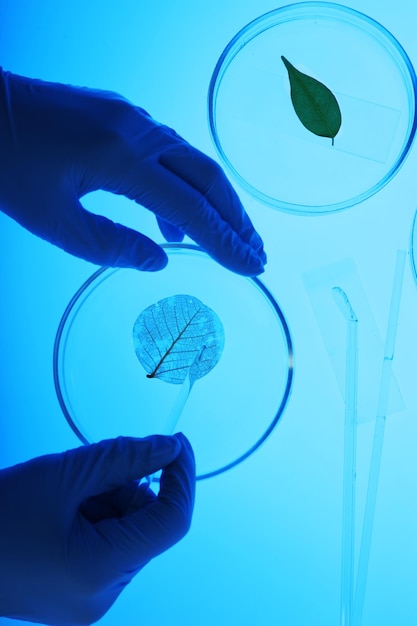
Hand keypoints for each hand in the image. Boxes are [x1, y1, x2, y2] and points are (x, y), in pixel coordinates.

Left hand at [0, 68, 265, 275]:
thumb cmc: (6, 164)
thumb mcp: (53, 220)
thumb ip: (110, 246)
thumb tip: (159, 259)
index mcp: (121, 159)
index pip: (190, 209)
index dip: (224, 242)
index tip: (250, 265)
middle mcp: (137, 132)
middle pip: (207, 179)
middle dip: (236, 220)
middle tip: (256, 252)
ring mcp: (132, 119)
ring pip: (192, 163)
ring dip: (216, 203)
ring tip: (228, 240)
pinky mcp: (123, 116)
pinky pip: (168, 153)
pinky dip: (183, 187)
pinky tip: (175, 221)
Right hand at [0, 433, 194, 624]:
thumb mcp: (64, 475)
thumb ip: (125, 458)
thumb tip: (170, 447)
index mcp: (100, 573)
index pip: (171, 522)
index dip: (182, 477)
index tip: (177, 443)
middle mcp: (101, 596)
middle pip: (146, 525)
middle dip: (130, 486)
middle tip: (95, 465)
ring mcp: (87, 600)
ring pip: (127, 532)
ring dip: (109, 499)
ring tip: (66, 490)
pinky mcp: (75, 594)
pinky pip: (107, 545)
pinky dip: (96, 515)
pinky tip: (62, 505)